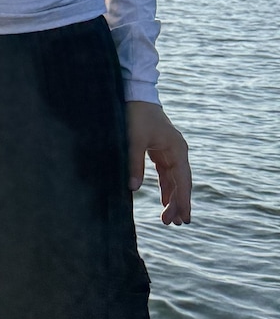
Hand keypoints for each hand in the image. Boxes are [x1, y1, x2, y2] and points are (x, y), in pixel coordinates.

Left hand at [127, 100, 191, 225]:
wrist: (135, 95)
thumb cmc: (136, 115)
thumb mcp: (134, 139)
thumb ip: (134, 163)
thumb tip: (133, 188)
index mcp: (177, 149)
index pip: (183, 180)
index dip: (183, 200)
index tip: (185, 218)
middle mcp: (178, 152)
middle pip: (181, 182)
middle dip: (178, 203)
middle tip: (174, 224)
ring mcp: (170, 152)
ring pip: (174, 180)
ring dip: (172, 197)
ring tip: (169, 218)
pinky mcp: (160, 151)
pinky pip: (166, 174)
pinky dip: (165, 187)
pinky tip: (164, 201)